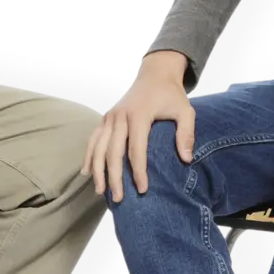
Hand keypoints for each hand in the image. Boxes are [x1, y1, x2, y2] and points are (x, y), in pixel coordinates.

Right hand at [83, 51, 194, 202]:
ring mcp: (110, 116)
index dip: (139, 171)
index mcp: (139, 114)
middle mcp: (120, 116)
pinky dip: (88, 156)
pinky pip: (93, 139)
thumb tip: (186, 159)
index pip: (136, 149)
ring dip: (98, 170)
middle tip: (119, 199)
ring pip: (98, 147)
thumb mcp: (186, 111)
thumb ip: (186, 134)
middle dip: (115, 177)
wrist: (155, 75)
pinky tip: (87, 172)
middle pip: (113, 151)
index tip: (142, 189)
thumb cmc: (171, 95)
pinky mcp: (105, 118)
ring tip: (101, 192)